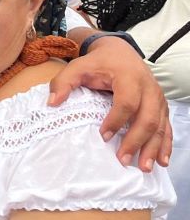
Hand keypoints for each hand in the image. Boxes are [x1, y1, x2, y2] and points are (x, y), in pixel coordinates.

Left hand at [49, 37, 171, 169]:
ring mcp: (158, 98)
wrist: (120, 52)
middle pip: (147, 118)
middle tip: (122, 160)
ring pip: (160, 125)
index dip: (116, 120)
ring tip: (144, 167)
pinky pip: (166, 127)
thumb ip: (63, 82)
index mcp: (129, 78)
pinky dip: (165, 144)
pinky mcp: (161, 106)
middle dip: (136, 141)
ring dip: (153, 148)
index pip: (127, 102)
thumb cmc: (99, 62)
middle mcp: (149, 88)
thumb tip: (52, 103)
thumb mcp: (78, 67)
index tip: (102, 136)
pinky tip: (162, 161)